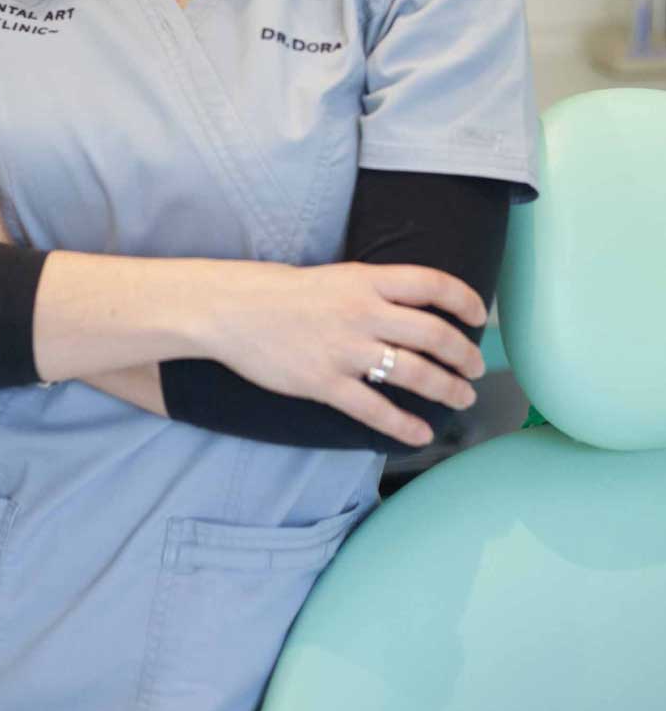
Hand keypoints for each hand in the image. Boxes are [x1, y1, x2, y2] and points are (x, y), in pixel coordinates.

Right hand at [208, 261, 487, 446]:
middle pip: (433, 334)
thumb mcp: (333, 277)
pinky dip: (404, 425)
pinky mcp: (324, 383)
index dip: (464, 299)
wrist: (230, 309)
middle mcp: (362, 313)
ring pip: (413, 373)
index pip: (431, 283)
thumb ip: (371, 291)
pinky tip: (421, 434)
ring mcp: (344, 350)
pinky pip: (375, 410)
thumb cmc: (278, 292)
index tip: (480, 315)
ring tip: (461, 398)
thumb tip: (410, 309)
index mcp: (365, 280)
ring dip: (446, 389)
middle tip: (475, 368)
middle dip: (463, 354)